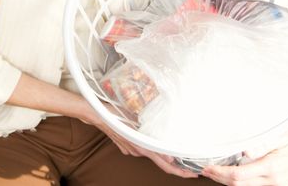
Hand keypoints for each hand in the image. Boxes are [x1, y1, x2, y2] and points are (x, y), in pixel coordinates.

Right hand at [78, 105, 198, 178]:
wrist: (95, 113)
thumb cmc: (113, 114)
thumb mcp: (134, 123)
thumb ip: (151, 141)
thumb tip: (169, 156)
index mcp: (142, 148)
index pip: (165, 164)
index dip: (179, 172)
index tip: (192, 174)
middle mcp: (138, 151)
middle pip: (161, 162)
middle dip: (176, 166)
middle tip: (191, 167)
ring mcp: (132, 149)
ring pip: (151, 154)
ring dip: (163, 155)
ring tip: (178, 152)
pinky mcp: (127, 145)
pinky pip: (143, 148)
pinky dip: (151, 148)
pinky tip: (155, 141)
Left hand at [202, 126, 287, 185]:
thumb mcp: (280, 136)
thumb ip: (262, 144)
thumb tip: (245, 150)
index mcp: (271, 167)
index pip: (239, 176)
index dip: (220, 173)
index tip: (209, 168)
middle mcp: (275, 180)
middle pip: (239, 185)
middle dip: (220, 179)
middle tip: (208, 171)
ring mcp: (278, 185)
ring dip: (230, 182)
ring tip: (218, 173)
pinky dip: (243, 183)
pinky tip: (235, 176)